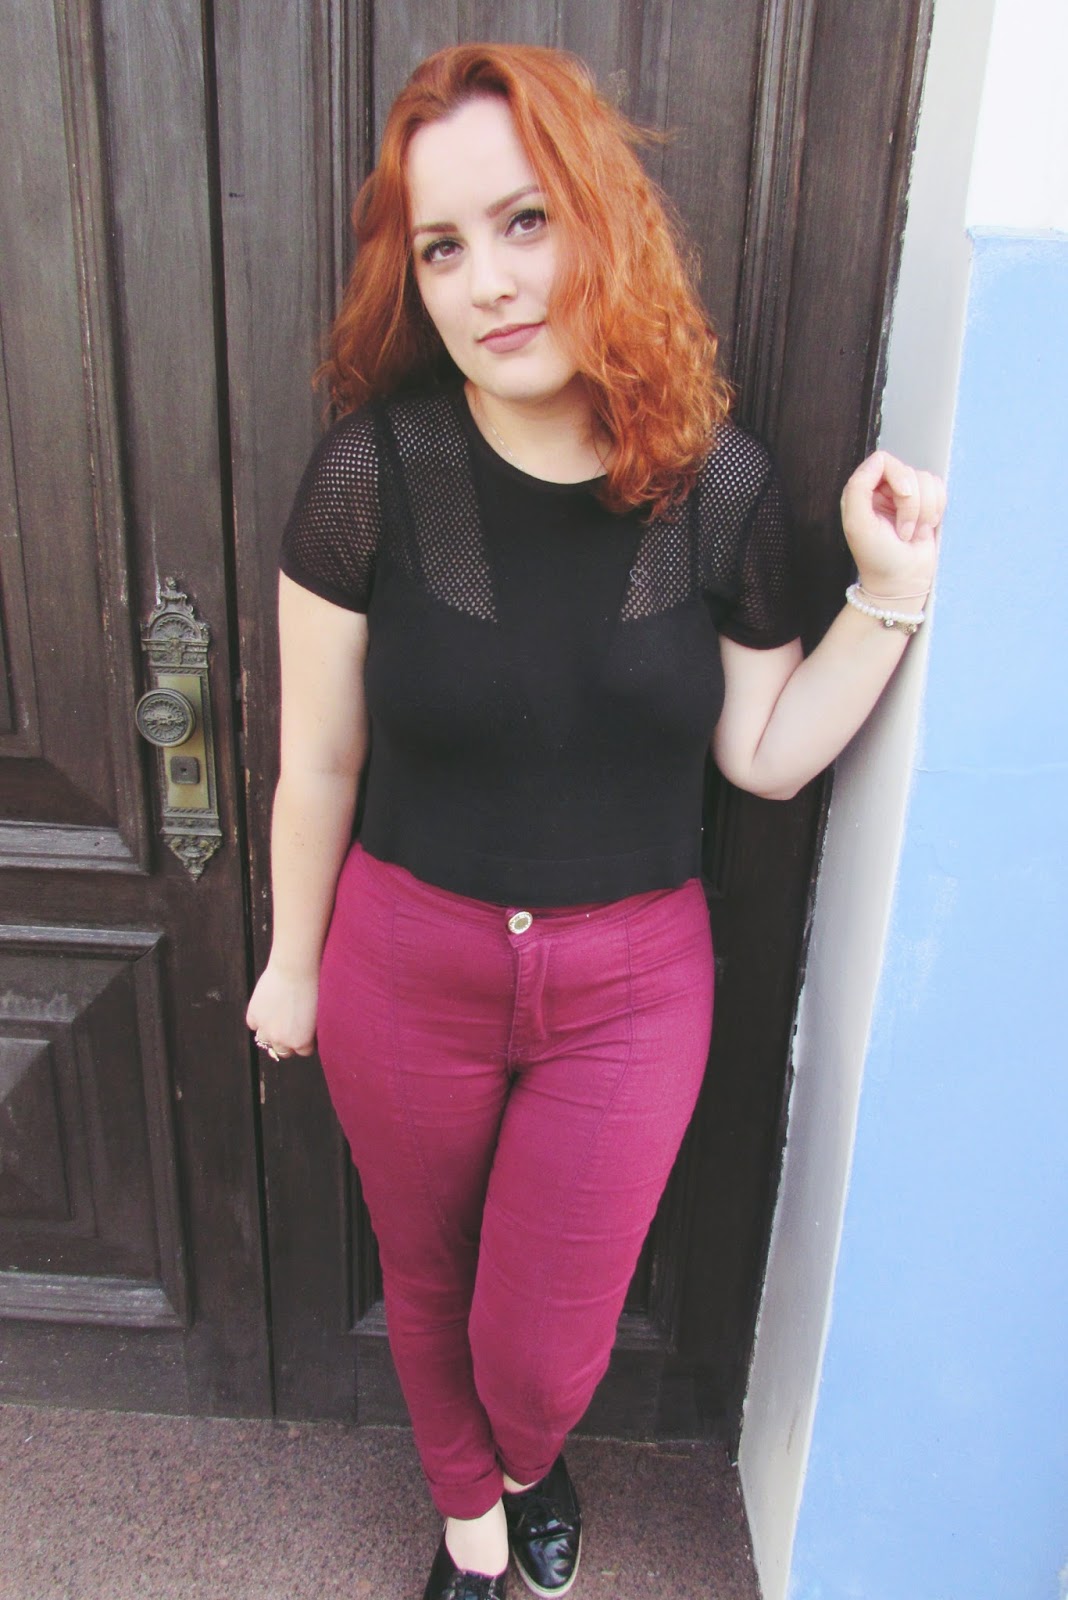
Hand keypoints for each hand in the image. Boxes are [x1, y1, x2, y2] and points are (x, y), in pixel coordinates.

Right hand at [245, 961, 318, 1059]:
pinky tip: (268, 1006)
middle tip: (291, 1024)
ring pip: (265, 1040)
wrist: (295, 970)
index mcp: (302, 1042)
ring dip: (270, 1032)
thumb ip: (309, 1030)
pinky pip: (254, 1024)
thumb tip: (303, 1035)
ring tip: (278, 1016)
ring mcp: (266, 1029)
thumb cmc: (313, 987)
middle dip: (288, 1039)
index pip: (303, 1051)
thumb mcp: (318, 1015)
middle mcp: (282, 1041)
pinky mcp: (253, 1016)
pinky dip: (259, 1018)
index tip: (306, 1029)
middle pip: (284, 1051)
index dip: (305, 1039)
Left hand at [840, 450, 944, 598]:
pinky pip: (940, 490)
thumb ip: (859, 487)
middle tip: (903, 531)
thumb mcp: (858, 524)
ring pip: (927, 481)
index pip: (884, 460)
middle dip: (912, 504)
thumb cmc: (877, 558)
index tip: (902, 498)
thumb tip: (879, 460)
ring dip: (924, 512)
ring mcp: (906, 497)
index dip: (898, 477)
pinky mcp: (927, 505)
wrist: (902, 583)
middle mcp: (883, 490)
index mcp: (863, 491)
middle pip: (909, 471)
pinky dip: (936, 511)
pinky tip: (924, 529)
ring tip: (912, 534)